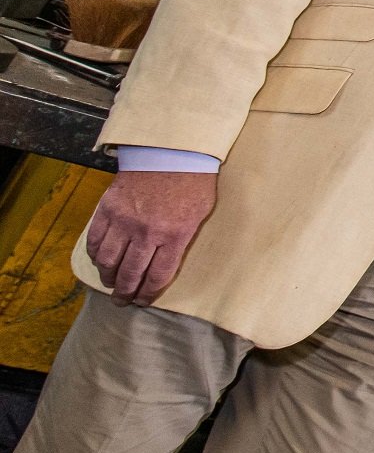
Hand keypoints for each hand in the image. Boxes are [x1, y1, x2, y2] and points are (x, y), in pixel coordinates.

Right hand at [85, 169, 217, 304]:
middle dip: (124, 293)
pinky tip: (100, 261)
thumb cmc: (193, 182)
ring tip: (110, 283)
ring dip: (107, 277)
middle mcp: (147, 232)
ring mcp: (124, 221)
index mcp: (174, 236)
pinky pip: (94, 240)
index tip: (143, 301)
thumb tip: (167, 263)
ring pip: (108, 261)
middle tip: (122, 300)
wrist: (171, 151)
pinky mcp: (108, 209)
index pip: (157, 277)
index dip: (148, 294)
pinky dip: (95, 255)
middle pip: (130, 274)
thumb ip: (183, 240)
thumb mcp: (201, 214)